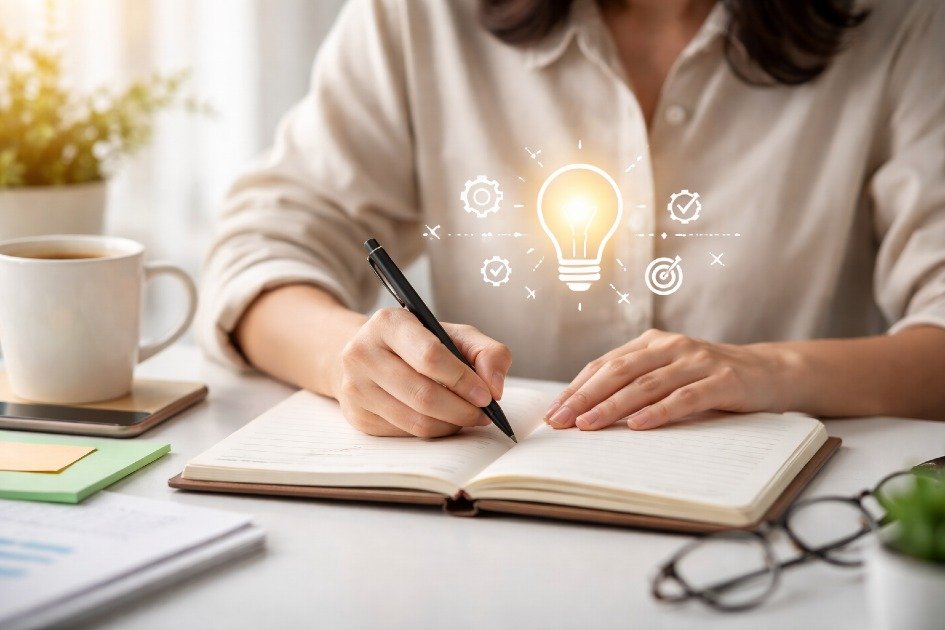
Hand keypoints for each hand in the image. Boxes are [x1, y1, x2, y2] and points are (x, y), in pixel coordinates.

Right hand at [336, 308, 511, 437]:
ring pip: (416, 421)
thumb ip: (486, 352)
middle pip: (423, 395)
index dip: (463, 380)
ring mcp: (355, 387)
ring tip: (467, 417)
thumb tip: (495, 388)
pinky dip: (433, 431)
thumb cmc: (418, 343)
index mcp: (388, 323)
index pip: (430, 356)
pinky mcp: (358, 416)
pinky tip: (442, 420)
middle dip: (462, 410)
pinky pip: (406, 434)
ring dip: (451, 425)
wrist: (368, 354)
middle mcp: (363, 353)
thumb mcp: (454, 335)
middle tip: (484, 414)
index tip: (486, 395)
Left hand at [545, 329, 789, 430]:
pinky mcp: (722, 381)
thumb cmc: (710, 379)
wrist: (770, 372)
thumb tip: (587, 412)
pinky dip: (659, 412)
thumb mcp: (669, 374)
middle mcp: (671, 346)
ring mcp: (697, 361)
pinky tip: (638, 425)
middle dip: (584, 397)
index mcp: (651, 343)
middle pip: (618, 372)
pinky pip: (685, 398)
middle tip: (560, 421)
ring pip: (646, 384)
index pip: (604, 365)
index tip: (553, 412)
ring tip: (588, 425)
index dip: (576, 388)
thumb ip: (635, 384)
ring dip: (613, 406)